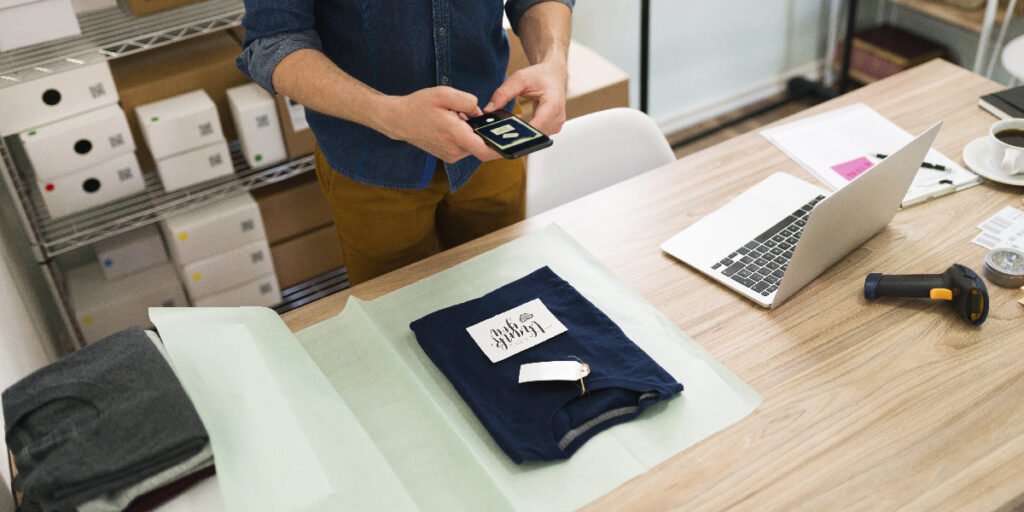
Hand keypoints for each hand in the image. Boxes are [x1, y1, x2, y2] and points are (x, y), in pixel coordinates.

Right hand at [378, 86, 500, 162]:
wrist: (397, 119)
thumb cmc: (419, 105)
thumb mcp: (445, 94)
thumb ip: (468, 101)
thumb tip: (480, 111)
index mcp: (455, 136)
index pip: (485, 151)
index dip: (502, 149)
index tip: (514, 142)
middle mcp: (454, 151)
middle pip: (482, 145)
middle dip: (489, 132)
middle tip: (498, 117)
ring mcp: (451, 155)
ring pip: (474, 145)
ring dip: (475, 132)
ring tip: (461, 115)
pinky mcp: (448, 155)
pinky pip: (466, 146)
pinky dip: (467, 135)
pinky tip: (457, 122)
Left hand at [484, 59, 567, 134]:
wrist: (553, 74)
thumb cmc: (540, 75)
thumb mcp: (519, 79)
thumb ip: (503, 93)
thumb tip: (489, 110)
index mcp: (554, 104)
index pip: (537, 126)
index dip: (521, 133)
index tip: (506, 132)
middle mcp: (558, 117)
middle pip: (536, 134)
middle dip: (518, 133)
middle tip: (503, 127)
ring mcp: (556, 124)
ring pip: (537, 137)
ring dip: (523, 132)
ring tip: (512, 120)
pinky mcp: (553, 127)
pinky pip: (538, 134)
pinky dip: (527, 131)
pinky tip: (519, 121)